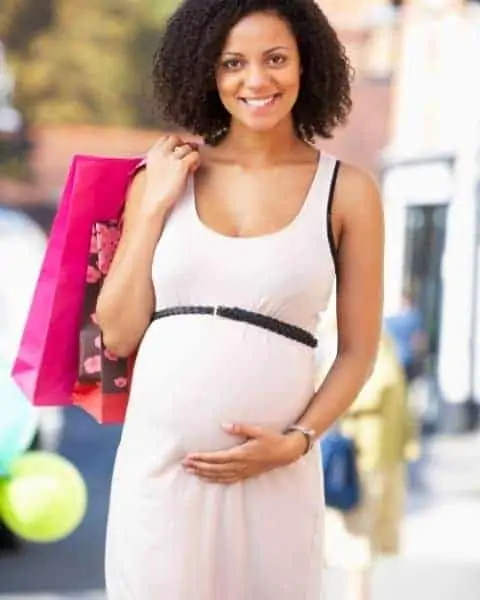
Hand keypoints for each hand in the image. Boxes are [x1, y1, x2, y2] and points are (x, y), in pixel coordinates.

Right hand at [141, 135, 199, 216]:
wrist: (155, 200)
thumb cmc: (156, 190)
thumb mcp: (155, 169)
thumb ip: (164, 159)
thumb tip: (179, 155)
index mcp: (153, 153)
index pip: (166, 138)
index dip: (175, 144)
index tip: (179, 153)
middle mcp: (162, 152)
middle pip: (177, 138)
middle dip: (183, 146)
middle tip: (187, 157)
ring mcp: (172, 158)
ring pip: (188, 147)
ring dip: (191, 155)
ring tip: (191, 166)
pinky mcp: (181, 165)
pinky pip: (195, 155)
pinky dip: (196, 161)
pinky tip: (193, 169)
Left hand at [182, 423, 307, 483]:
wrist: (286, 452)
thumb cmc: (272, 439)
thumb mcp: (257, 430)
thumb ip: (240, 428)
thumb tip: (224, 425)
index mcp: (241, 454)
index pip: (217, 458)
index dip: (202, 458)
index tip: (190, 457)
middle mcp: (240, 466)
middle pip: (215, 469)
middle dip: (198, 467)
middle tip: (184, 465)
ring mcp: (243, 472)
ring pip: (219, 476)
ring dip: (204, 474)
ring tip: (191, 472)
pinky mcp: (246, 474)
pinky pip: (227, 480)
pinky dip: (215, 480)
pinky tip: (207, 478)